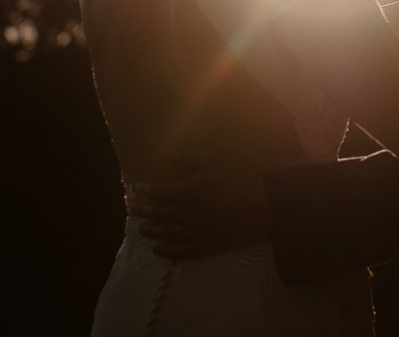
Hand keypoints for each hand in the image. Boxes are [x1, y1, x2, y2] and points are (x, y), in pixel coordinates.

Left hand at [128, 146, 272, 259]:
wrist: (266, 202)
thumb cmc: (240, 175)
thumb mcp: (214, 156)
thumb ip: (186, 153)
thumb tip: (161, 148)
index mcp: (189, 190)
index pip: (160, 191)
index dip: (147, 190)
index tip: (137, 189)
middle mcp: (189, 213)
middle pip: (160, 213)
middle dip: (144, 210)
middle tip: (132, 210)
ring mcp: (198, 231)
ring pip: (168, 233)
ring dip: (152, 231)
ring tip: (141, 229)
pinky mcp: (209, 244)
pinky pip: (183, 251)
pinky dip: (168, 251)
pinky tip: (158, 250)